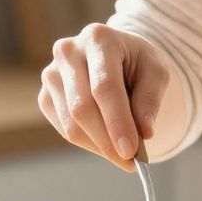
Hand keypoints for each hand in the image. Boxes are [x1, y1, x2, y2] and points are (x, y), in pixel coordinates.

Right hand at [38, 24, 170, 170]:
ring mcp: (51, 74)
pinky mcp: (45, 96)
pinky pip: (64, 130)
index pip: (104, 86)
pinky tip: (107, 145)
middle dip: (107, 140)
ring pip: (71, 124)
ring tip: (124, 156)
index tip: (130, 150)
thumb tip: (144, 133)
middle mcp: (68, 52)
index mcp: (99, 39)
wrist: (116, 56)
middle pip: (83, 107)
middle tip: (130, 162)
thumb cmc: (137, 63)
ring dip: (99, 146)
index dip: (117, 121)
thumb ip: (151, 99)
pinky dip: (89, 144)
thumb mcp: (157, 72)